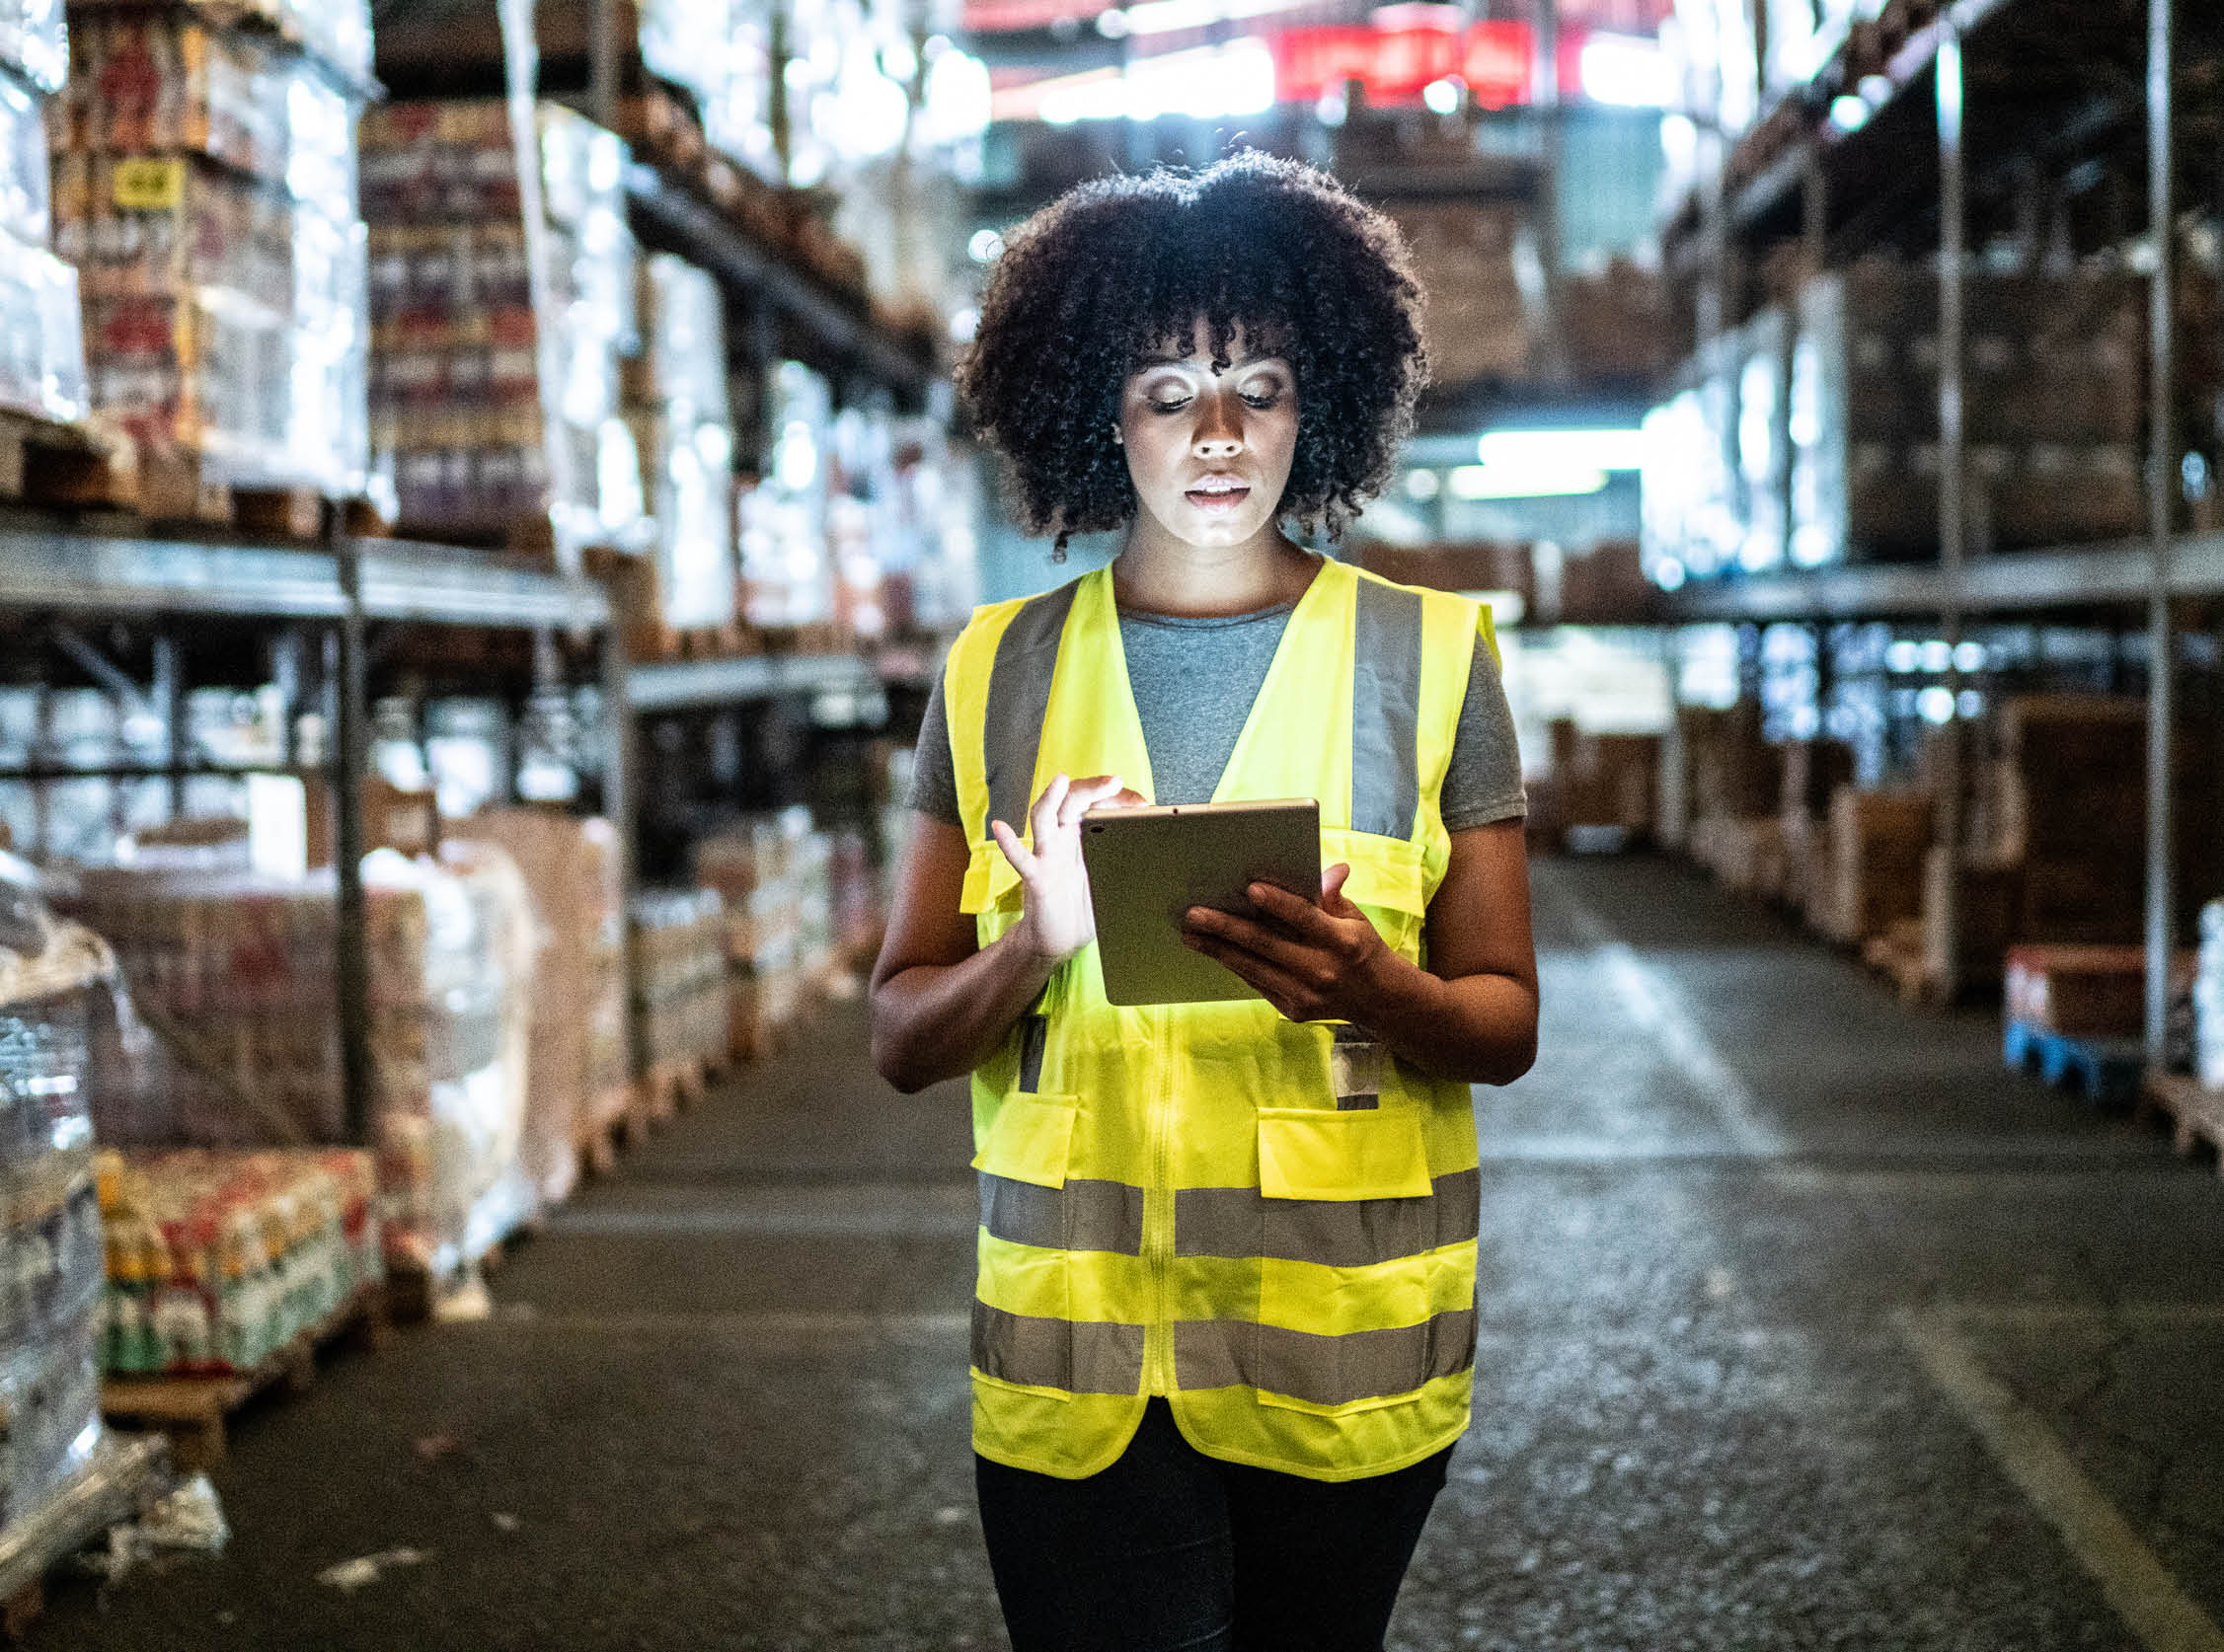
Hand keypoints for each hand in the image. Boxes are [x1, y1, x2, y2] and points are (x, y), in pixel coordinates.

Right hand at [992, 773, 1144, 965]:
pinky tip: (1000, 828)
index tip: (1144, 804)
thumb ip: (1132, 864)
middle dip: (1092, 788)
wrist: (1060, 941)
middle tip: (1115, 782)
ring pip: (1045, 818)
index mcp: (1085, 835)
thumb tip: (1166, 858)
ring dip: (1052, 798)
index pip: (1099, 803)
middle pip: (1073, 801)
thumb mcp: (1115, 880)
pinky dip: (1009, 843)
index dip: (1120, 799)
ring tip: (1061, 781)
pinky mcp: (1036, 877)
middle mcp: (1065, 838)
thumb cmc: (1086, 907)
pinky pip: (1021, 858)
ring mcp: (1048, 855)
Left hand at [1181, 863, 1395, 1023]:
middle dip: (1227, 928)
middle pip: (1267, 945)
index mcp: (1343, 941)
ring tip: (1191, 934)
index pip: (1305, 917)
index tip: (1250, 888)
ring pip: (1253, 968)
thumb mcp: (1355, 918)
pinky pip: (1257, 983)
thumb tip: (1329, 870)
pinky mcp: (1293, 1010)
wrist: (1378, 999)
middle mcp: (1323, 970)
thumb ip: (1333, 896)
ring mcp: (1306, 995)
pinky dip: (1234, 965)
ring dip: (1218, 950)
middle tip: (1195, 914)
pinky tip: (1213, 950)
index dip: (1278, 903)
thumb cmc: (1361, 947)